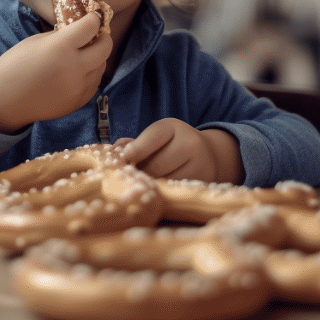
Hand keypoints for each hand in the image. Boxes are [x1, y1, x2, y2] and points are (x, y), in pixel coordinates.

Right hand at [0, 12, 111, 133]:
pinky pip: (94, 83)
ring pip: (102, 67)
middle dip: (103, 37)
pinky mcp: (78, 102)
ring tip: (84, 54)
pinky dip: (90, 75)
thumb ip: (61, 36)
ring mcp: (78, 87)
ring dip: (97, 57)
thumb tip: (80, 31)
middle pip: (105, 48)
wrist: (3, 101)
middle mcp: (74, 68)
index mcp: (61, 47)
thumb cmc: (14, 66)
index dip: (93, 19)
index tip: (92, 17)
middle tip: (96, 34)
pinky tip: (77, 71)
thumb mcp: (36, 41)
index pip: (91, 26)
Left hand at [115, 119, 243, 183]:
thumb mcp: (154, 137)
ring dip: (150, 185)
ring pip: (165, 181)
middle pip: (156, 165)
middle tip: (130, 177)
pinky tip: (156, 190)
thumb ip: (133, 143)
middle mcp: (190, 143)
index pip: (152, 137)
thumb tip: (112, 153)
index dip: (135, 150)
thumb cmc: (170, 145)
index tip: (122, 159)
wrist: (207, 154)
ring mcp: (200, 164)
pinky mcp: (202, 183)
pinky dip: (162, 192)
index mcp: (173, 127)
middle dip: (140, 173)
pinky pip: (175, 191)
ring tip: (143, 183)